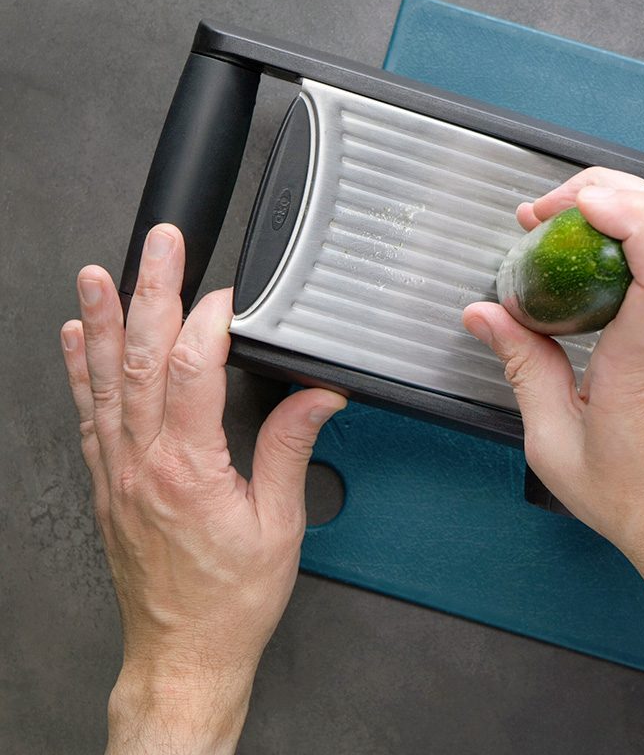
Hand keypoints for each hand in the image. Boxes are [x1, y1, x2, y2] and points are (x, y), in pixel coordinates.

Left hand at [61, 223, 345, 753]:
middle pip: (140, 358)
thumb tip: (315, 396)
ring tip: (97, 274)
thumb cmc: (229, 601)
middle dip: (150, 291)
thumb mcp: (279, 526)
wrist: (183, 652)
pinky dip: (79, 372)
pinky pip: (88, 415)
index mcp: (189, 469)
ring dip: (99, 320)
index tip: (229, 294)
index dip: (209, 320)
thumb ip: (291, 449)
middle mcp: (143, 464)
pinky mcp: (107, 485)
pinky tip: (74, 341)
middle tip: (158, 246)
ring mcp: (117, 473)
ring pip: (103, 380)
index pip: (191, 369)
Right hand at [463, 168, 643, 585]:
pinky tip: (598, 299)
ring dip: (616, 234)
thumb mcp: (559, 446)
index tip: (576, 200)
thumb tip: (488, 318)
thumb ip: (522, 367)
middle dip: (603, 196)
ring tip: (561, 256)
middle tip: (545, 214)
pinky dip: (636, 271)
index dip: (624, 208)